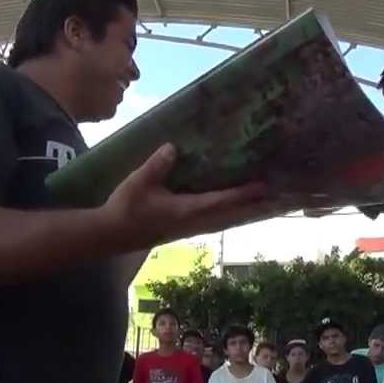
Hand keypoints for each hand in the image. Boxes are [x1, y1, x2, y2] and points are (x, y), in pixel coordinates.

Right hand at [104, 144, 271, 251]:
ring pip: (222, 220)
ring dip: (241, 211)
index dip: (242, 193)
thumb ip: (157, 165)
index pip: (220, 201)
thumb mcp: (139, 182)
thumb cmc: (125, 208)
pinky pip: (212, 221)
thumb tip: (173, 147)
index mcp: (185, 210)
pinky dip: (226, 214)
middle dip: (250, 205)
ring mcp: (188, 228)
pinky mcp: (181, 229)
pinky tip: (231, 210)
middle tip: (274, 196)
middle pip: (228, 214)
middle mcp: (192, 221)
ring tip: (259, 203)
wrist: (110, 235)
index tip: (262, 186)